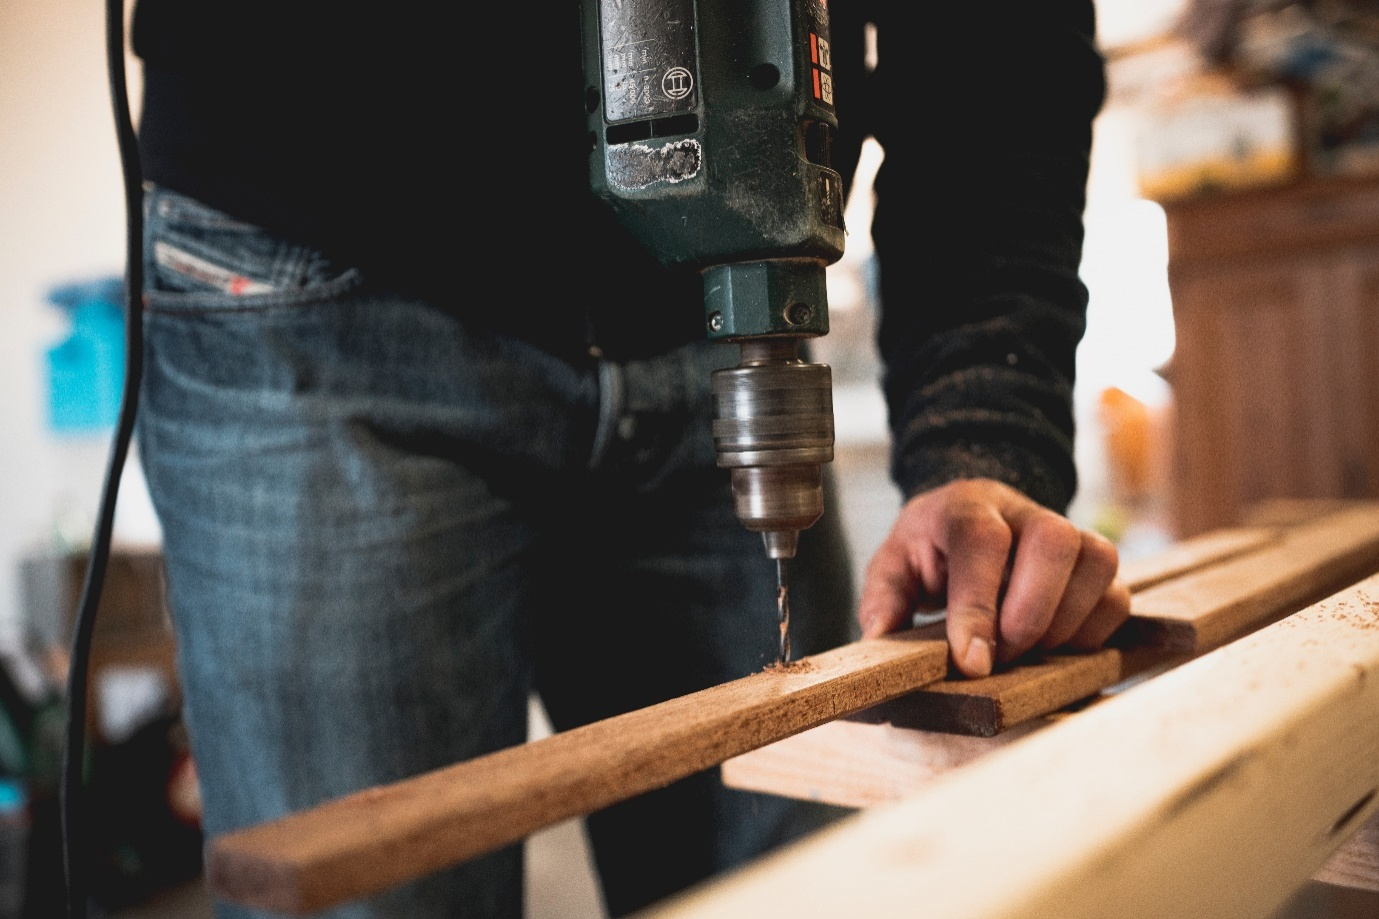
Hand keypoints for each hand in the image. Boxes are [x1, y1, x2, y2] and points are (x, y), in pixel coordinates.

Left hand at [857, 479, 1130, 677]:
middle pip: (1054, 541)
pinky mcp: (1096, 565)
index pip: (981, 541)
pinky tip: (1053, 645)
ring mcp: (1069, 532)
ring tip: (1024, 650)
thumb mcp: (893, 567)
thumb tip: (883, 637)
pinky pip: (1117, 596)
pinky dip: (1090, 633)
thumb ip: (883, 600)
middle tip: (1000, 656)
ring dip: (1063, 625)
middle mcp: (1024, 511)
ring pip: (1097, 563)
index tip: (973, 662)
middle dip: (1030, 615)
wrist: (971, 520)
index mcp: (966, 507)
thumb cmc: (931, 552)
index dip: (979, 605)